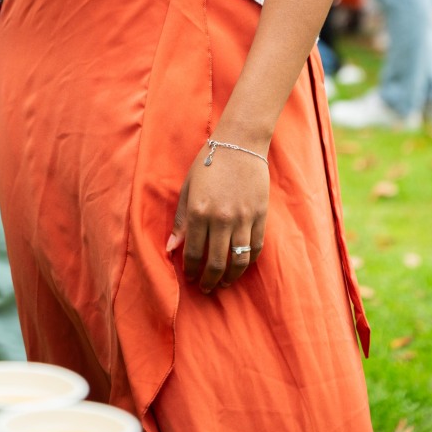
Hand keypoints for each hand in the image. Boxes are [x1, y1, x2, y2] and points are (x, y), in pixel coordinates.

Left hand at [167, 141, 268, 293]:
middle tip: (205, 288)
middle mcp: (221, 219)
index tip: (189, 277)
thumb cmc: (209, 163)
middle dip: (209, 280)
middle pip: (216, 263)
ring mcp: (244, 219)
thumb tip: (170, 248)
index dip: (190, 269)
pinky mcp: (260, 216)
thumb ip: (181, 220)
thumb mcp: (188, 188)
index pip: (193, 252)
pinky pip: (255, 248)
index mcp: (199, 211)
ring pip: (238, 261)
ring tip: (223, 284)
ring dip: (229, 278)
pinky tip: (240, 267)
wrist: (240, 144)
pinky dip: (247, 262)